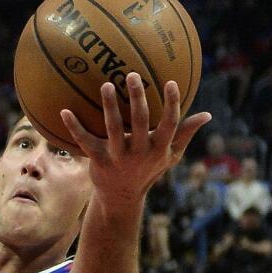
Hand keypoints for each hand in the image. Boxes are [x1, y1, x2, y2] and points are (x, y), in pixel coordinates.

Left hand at [61, 72, 211, 205]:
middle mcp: (139, 151)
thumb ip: (185, 134)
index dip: (171, 103)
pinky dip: (74, 127)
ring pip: (113, 127)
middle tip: (132, 75)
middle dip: (138, 97)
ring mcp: (118, 156)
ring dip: (110, 106)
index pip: (169, 123)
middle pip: (140, 121)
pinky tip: (64, 111)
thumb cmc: (148, 170)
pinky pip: (84, 141)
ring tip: (106, 85)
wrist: (121, 197)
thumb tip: (207, 115)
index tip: (170, 82)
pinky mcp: (98, 159)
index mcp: (159, 148)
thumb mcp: (170, 156)